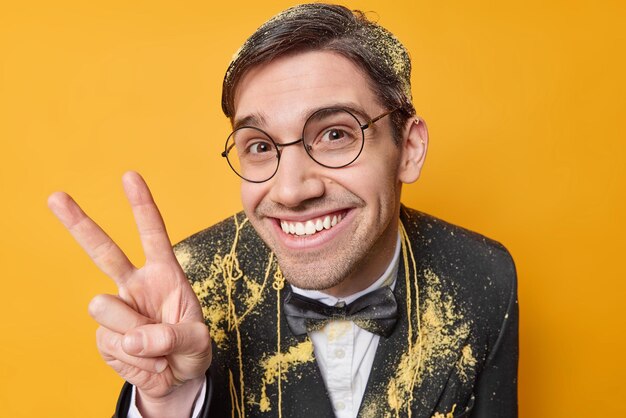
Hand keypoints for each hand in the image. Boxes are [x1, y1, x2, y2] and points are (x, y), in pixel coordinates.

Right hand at [48, 171, 210, 412]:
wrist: (178, 378)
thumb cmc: (192, 348)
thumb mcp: (198, 342)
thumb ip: (173, 337)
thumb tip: (134, 337)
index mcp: (164, 274)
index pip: (153, 234)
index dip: (142, 206)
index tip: (129, 176)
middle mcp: (136, 285)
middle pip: (103, 251)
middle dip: (79, 224)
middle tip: (55, 196)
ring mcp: (117, 309)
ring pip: (105, 307)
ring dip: (135, 334)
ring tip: (158, 349)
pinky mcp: (104, 336)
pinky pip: (110, 342)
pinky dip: (134, 359)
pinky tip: (147, 361)